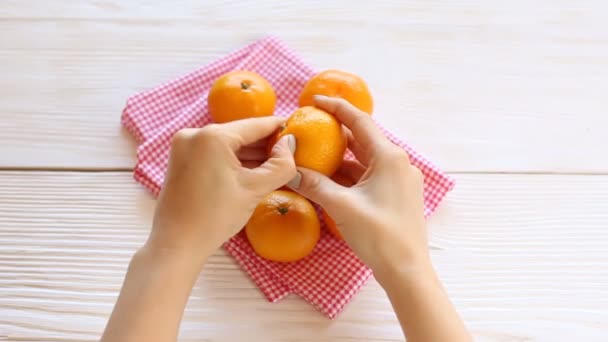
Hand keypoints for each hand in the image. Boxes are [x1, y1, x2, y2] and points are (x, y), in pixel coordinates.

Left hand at [147, 116, 296, 263]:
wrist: (176, 244)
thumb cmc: (215, 217)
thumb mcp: (255, 189)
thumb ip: (280, 165)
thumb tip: (290, 144)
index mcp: (212, 136)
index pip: (255, 125)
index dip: (278, 127)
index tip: (296, 128)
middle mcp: (194, 134)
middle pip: (240, 133)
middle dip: (264, 144)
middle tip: (289, 152)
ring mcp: (184, 146)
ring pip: (227, 144)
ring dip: (249, 154)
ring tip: (275, 163)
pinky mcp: (180, 159)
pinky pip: (214, 152)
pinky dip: (232, 160)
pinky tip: (251, 171)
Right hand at [288, 95, 428, 281]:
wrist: (406, 269)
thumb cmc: (379, 235)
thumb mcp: (342, 206)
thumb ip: (315, 184)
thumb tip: (291, 171)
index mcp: (389, 157)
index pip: (360, 121)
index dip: (337, 108)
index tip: (316, 100)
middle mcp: (397, 163)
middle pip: (362, 139)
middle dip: (336, 133)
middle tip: (311, 127)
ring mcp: (399, 179)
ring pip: (364, 159)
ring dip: (341, 156)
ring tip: (315, 152)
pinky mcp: (396, 194)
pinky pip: (369, 175)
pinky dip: (349, 174)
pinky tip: (329, 178)